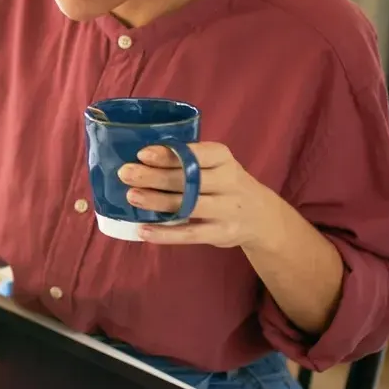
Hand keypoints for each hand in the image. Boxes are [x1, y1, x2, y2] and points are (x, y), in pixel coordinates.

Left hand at [117, 142, 285, 248]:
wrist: (262, 216)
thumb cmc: (226, 184)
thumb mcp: (216, 166)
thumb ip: (189, 162)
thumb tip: (141, 161)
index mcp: (223, 159)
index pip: (195, 154)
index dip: (168, 155)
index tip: (142, 154)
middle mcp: (229, 182)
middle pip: (188, 179)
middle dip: (154, 176)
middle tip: (125, 174)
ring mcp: (228, 210)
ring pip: (188, 205)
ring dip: (157, 201)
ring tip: (131, 196)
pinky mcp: (222, 234)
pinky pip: (190, 234)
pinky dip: (166, 234)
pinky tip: (144, 230)